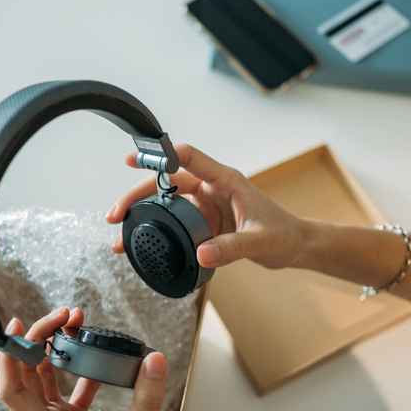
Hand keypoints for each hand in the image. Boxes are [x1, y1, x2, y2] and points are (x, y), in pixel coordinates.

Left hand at [0, 307, 167, 410]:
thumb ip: (146, 397)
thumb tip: (153, 360)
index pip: (12, 389)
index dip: (10, 356)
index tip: (18, 327)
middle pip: (26, 376)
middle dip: (40, 341)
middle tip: (63, 316)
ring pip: (43, 382)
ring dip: (56, 353)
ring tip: (74, 325)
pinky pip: (65, 393)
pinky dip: (77, 373)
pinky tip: (96, 358)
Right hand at [105, 143, 305, 269]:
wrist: (293, 247)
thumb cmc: (283, 235)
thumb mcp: (259, 242)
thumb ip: (232, 247)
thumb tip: (203, 254)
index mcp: (226, 180)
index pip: (189, 158)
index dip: (161, 155)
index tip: (136, 159)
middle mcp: (212, 188)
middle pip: (167, 181)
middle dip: (138, 194)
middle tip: (116, 213)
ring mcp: (206, 204)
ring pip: (166, 202)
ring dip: (142, 213)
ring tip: (120, 230)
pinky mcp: (204, 221)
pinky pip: (174, 221)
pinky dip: (156, 229)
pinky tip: (140, 241)